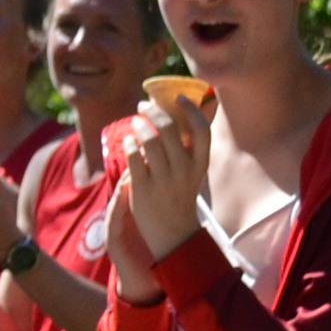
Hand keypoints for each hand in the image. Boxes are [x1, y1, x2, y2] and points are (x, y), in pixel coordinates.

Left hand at [116, 97, 208, 261]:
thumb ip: (186, 149)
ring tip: (135, 123)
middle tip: (143, 105)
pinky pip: (133, 156)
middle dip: (154, 111)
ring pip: (149, 140)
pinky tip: (128, 142)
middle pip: (169, 129)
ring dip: (139, 125)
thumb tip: (173, 115)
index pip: (202, 130)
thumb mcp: (192, 173)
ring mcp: (164, 179)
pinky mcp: (143, 187)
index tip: (178, 97)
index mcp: (200, 164)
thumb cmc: (180, 196)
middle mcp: (184, 170)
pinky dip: (129, 143)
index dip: (191, 110)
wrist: (173, 233)